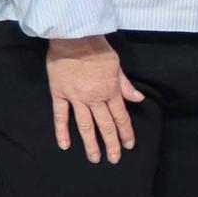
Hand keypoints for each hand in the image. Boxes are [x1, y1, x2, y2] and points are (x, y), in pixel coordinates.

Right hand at [46, 36, 140, 163]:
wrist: (74, 36)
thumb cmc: (97, 48)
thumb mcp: (117, 65)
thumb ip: (125, 84)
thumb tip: (138, 98)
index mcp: (110, 90)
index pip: (120, 116)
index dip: (125, 132)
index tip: (128, 145)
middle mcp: (94, 97)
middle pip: (105, 125)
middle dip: (111, 144)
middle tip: (114, 159)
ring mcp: (76, 97)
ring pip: (85, 125)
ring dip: (91, 143)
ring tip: (94, 159)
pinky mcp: (59, 93)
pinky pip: (61, 115)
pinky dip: (62, 131)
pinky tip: (65, 145)